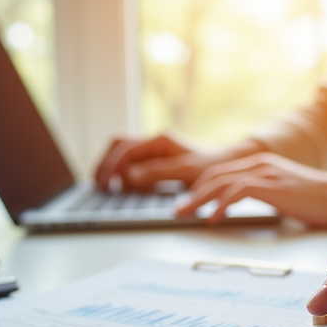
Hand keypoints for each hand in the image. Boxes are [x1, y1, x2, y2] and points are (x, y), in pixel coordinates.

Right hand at [94, 134, 262, 190]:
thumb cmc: (211, 167)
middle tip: (99, 184)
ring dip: (111, 165)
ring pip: (121, 150)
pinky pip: (130, 159)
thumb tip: (129, 176)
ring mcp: (154, 148)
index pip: (124, 149)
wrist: (228, 164)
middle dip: (105, 163)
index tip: (106, 183)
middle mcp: (155, 141)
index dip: (111, 167)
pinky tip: (120, 185)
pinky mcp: (155, 158)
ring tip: (105, 185)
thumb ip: (157, 173)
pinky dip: (121, 170)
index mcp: (160, 141)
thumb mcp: (185, 172)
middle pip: (117, 145)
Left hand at [175, 152, 326, 226]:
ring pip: (221, 182)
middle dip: (192, 193)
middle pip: (215, 174)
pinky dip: (221, 205)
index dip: (200, 187)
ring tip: (186, 214)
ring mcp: (267, 172)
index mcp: (263, 163)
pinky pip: (237, 192)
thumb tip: (247, 206)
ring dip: (199, 200)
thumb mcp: (285, 194)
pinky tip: (213, 218)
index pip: (222, 171)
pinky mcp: (272, 185)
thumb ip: (265, 194)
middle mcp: (261, 162)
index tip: (188, 202)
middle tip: (177, 210)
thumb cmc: (321, 200)